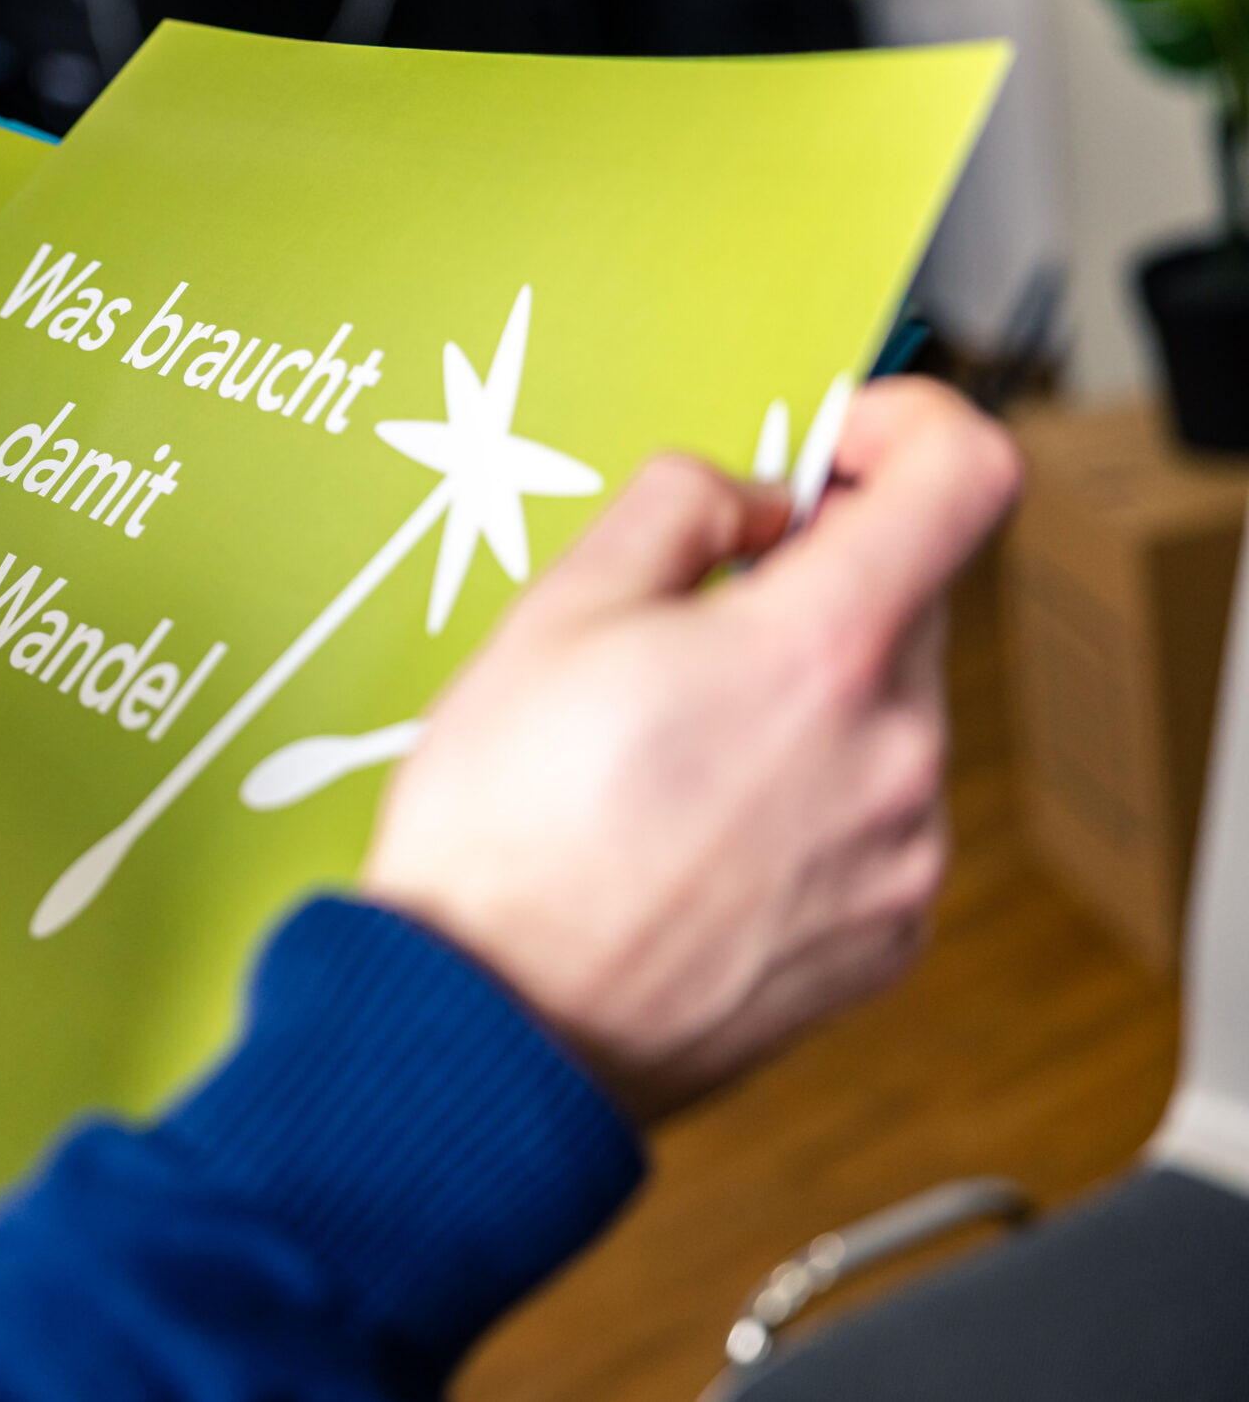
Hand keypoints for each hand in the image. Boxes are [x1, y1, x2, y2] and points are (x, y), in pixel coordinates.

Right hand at [361, 378, 1020, 1122]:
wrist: (491, 1029)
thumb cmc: (502, 837)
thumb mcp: (552, 614)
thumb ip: (674, 509)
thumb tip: (745, 497)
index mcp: (820, 652)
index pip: (963, 476)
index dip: (905, 426)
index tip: (837, 445)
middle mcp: (893, 755)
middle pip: (911, 600)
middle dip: (815, 582)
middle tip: (688, 620)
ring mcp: (900, 858)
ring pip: (887, 715)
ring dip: (806, 699)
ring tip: (668, 753)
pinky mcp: (884, 939)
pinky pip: (873, 820)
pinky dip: (808, 799)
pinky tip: (696, 833)